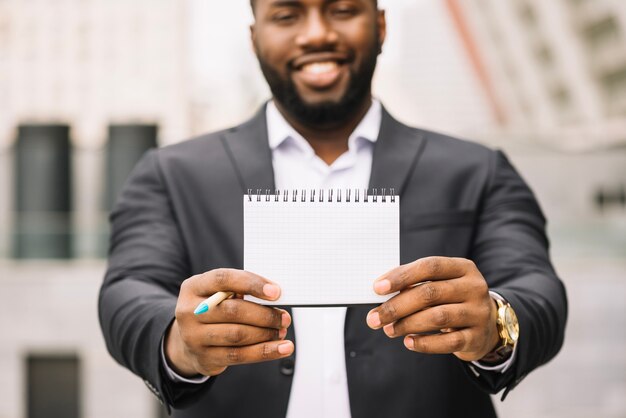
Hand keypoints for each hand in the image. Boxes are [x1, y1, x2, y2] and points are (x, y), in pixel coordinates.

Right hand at [165, 269, 293, 376]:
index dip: (251, 284)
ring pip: (237, 335)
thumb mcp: (218, 293)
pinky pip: (239, 356)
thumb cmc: (214, 310)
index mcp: (194, 287)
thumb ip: (240, 291)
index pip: (223, 279)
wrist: (189, 341)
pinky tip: (282, 348)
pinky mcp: (205, 358)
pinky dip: (264, 352)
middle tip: (284, 317)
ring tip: (282, 331)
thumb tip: (275, 295)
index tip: (276, 292)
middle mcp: (189, 311)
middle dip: (264, 314)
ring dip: (266, 334)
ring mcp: (194, 336)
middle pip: (233, 310)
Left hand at [366, 256, 499, 361]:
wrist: (487, 325)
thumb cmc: (452, 300)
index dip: (402, 276)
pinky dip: (424, 343)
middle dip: (397, 306)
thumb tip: (381, 291)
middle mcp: (474, 287)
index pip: (430, 266)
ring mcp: (478, 312)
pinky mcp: (477, 337)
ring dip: (407, 324)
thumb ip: (416, 284)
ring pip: (437, 317)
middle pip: (430, 293)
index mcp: (463, 268)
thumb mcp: (441, 284)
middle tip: (375, 317)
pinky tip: (408, 342)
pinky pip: (448, 342)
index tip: (377, 288)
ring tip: (389, 329)